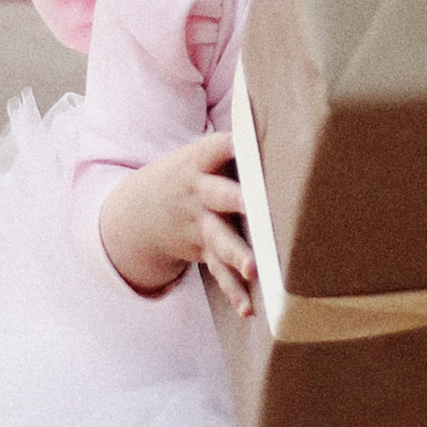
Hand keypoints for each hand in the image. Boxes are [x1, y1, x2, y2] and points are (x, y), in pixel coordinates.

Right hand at [99, 133, 254, 312]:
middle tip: (262, 210)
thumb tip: (286, 117)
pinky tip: (248, 309)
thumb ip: (236, 146)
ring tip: (253, 269)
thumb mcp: (202, 153)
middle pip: (221, 195)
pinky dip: (232, 291)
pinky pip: (218, 272)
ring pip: (220, 240)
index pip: (219, 148)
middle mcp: (199, 193)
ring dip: (237, 254)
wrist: (139, 210)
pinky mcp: (202, 250)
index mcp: (199, 161)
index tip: (254, 142)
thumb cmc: (191, 174)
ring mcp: (199, 224)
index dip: (236, 145)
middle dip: (242, 201)